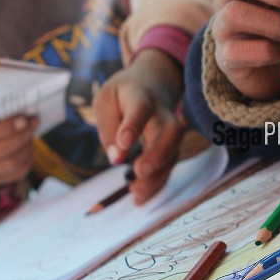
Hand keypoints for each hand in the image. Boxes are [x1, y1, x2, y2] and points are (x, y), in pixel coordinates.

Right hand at [0, 99, 37, 200]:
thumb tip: (20, 100)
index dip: (7, 127)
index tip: (24, 119)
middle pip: (0, 150)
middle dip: (21, 135)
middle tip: (33, 122)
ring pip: (11, 163)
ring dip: (26, 146)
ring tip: (31, 132)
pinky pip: (18, 171)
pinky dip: (28, 157)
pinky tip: (28, 145)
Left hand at [93, 51, 188, 203]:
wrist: (156, 80)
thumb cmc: (124, 93)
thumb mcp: (106, 100)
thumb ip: (108, 128)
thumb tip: (116, 159)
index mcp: (141, 96)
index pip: (140, 108)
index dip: (133, 125)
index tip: (123, 144)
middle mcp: (164, 113)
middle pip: (170, 132)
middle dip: (157, 154)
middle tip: (138, 171)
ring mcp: (173, 131)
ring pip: (173, 154)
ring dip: (157, 176)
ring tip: (135, 194)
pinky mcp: (173, 147)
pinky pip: (168, 167)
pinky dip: (156, 184)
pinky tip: (139, 199)